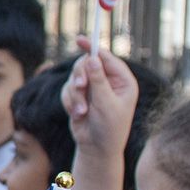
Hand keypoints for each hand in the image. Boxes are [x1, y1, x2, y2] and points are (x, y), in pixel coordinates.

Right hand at [63, 36, 140, 161]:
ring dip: (75, 95)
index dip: (93, 48)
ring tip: (82, 111)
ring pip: (74, 78)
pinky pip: (67, 90)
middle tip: (80, 86)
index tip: (80, 40)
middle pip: (86, 64)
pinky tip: (77, 115)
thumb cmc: (109, 129)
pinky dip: (69, 102)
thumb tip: (92, 58)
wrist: (96, 149)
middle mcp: (108, 82)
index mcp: (122, 81)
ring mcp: (93, 89)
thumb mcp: (106, 104)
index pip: (107, 58)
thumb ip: (99, 81)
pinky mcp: (79, 97)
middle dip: (80, 76)